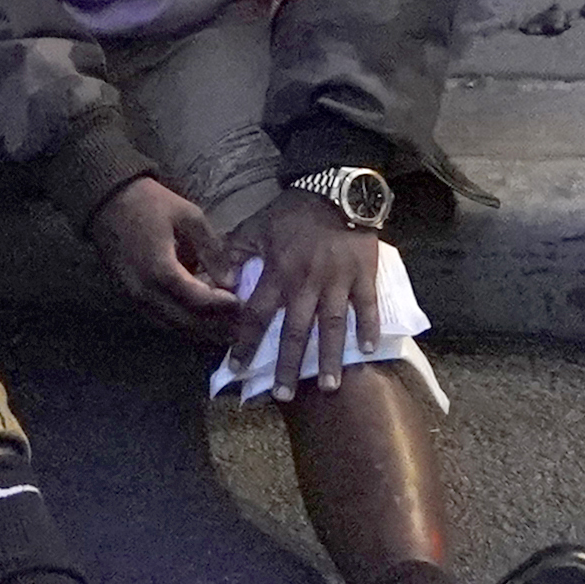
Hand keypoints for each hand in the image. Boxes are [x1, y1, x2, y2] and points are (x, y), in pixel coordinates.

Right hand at [87, 174, 248, 338]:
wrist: (106, 200)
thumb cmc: (149, 203)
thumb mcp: (189, 216)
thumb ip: (211, 249)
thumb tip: (230, 279)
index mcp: (162, 271)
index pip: (199, 301)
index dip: (222, 306)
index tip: (242, 304)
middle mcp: (146, 292)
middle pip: (185, 322)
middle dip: (213, 327)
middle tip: (237, 326)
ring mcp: (134, 298)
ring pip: (171, 326)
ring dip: (197, 329)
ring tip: (221, 328)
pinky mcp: (128, 297)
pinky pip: (158, 319)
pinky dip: (180, 322)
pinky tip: (196, 318)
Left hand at [221, 194, 399, 390]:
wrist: (336, 187)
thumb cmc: (293, 211)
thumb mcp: (256, 227)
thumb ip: (235, 255)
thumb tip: (215, 283)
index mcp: (279, 272)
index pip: (257, 315)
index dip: (244, 344)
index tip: (236, 369)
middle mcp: (307, 282)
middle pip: (296, 331)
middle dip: (288, 365)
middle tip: (283, 396)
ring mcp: (338, 280)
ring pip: (333, 326)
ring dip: (328, 358)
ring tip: (327, 387)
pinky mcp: (364, 274)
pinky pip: (367, 306)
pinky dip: (369, 328)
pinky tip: (367, 351)